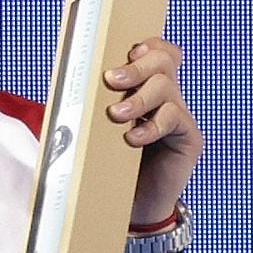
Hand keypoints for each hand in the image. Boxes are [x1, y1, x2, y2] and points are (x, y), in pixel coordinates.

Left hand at [104, 38, 201, 224]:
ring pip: (166, 86)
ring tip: (116, 116)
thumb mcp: (95, 128)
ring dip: (139, 97)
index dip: (149, 44)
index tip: (129, 50)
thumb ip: (90, 102)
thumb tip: (64, 76)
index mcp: (146, 88)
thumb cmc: (110, 166)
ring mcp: (179, 116)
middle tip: (112, 80)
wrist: (133, 208)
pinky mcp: (189, 138)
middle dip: (137, 66)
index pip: (158, 52)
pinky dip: (151, 126)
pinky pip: (174, 118)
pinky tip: (133, 140)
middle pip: (163, 61)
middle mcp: (166, 97)